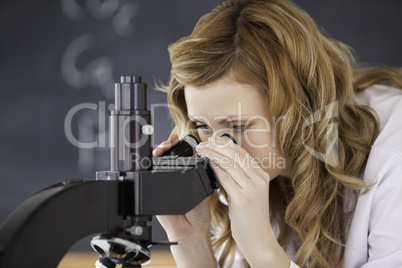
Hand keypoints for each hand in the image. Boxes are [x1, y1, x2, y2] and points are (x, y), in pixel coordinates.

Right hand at [153, 134, 215, 266]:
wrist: (191, 230)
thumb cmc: (198, 212)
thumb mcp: (203, 187)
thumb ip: (204, 171)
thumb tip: (210, 154)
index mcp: (184, 174)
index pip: (179, 154)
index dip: (178, 144)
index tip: (179, 139)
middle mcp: (172, 177)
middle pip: (166, 156)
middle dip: (166, 145)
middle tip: (170, 142)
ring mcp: (162, 183)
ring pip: (156, 163)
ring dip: (158, 152)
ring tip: (163, 147)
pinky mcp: (153, 191)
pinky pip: (150, 177)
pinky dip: (151, 166)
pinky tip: (156, 159)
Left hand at [196, 137, 289, 267]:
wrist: (258, 239)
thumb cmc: (251, 217)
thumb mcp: (249, 192)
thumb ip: (239, 177)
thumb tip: (220, 162)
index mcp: (262, 176)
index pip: (242, 153)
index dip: (226, 144)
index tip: (212, 139)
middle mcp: (259, 179)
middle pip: (236, 155)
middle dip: (217, 146)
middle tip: (203, 143)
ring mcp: (252, 189)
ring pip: (230, 164)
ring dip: (213, 154)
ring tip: (201, 150)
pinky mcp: (242, 199)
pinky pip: (225, 178)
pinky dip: (215, 169)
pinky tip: (206, 164)